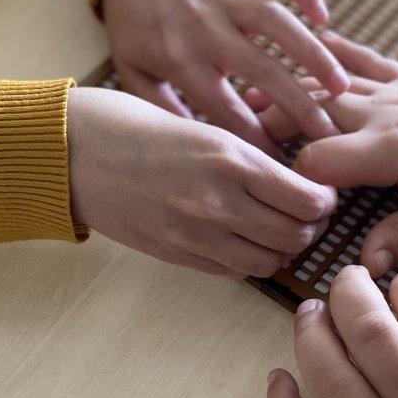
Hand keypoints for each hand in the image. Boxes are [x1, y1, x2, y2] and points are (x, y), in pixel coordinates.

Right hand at [67, 87, 335, 276]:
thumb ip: (247, 159)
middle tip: (307, 215)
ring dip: (280, 249)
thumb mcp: (203, 128)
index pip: (308, 200)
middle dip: (310, 228)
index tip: (320, 192)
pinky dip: (248, 260)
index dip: (324, 201)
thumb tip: (293, 182)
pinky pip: (233, 270)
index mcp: (231, 158)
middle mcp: (218, 201)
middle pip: (296, 236)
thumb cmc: (134, 126)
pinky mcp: (176, 254)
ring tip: (275, 230)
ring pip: (268, 261)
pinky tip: (242, 239)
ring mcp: (195, 233)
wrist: (73, 152)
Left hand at [101, 0, 349, 154]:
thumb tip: (202, 150)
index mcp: (180, 60)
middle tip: (327, 133)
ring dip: (312, 53)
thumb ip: (164, 110)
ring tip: (340, 85)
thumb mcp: (135, 76)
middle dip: (298, 104)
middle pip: (261, 69)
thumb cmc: (136, 29)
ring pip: (277, 21)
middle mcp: (206, 27)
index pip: (225, 110)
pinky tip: (323, 18)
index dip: (255, 140)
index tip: (280, 167)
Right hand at [250, 33, 397, 275]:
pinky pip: (364, 61)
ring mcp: (395, 91)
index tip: (264, 188)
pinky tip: (312, 40)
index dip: (285, 175)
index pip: (317, 159)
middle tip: (230, 129)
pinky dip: (336, 53)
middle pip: (310, 110)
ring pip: (330, 82)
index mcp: (389, 149)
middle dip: (269, 120)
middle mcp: (383, 113)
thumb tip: (363, 265)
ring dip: (290, 86)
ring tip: (249, 91)